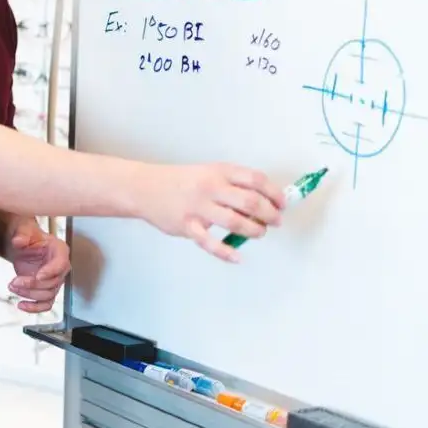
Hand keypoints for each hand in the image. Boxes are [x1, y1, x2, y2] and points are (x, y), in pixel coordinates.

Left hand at [5, 218, 70, 312]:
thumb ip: (22, 234)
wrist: (23, 246)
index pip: (61, 264)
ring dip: (29, 294)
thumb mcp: (24, 230)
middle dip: (32, 284)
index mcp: (60, 250)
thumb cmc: (28, 236)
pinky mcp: (47, 290)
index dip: (51, 271)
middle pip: (53, 282)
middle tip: (14, 281)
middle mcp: (61, 267)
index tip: (38, 276)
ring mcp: (55, 280)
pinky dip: (34, 308)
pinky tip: (21, 305)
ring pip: (48, 295)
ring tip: (12, 286)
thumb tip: (18, 241)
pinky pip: (46, 305)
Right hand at [136, 163, 285, 262]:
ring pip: (235, 221)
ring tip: (258, 233)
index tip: (282, 203)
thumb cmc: (181, 181)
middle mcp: (210, 187)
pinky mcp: (187, 226)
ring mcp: (198, 207)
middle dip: (269, 214)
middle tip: (275, 221)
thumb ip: (232, 185)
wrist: (146, 188)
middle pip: (250, 201)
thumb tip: (263, 202)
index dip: (274, 192)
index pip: (255, 179)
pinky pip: (210, 242)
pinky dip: (226, 251)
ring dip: (254, 230)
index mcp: (219, 171)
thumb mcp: (208, 173)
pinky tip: (237, 256)